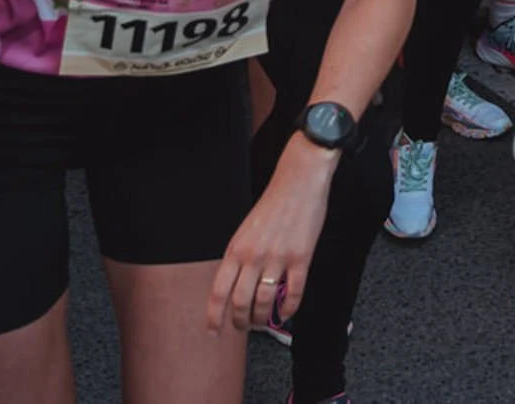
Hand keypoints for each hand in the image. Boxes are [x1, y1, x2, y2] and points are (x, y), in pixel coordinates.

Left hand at [208, 138, 333, 334]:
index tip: (213, 332)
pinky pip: (293, 294)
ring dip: (264, 319)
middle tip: (244, 327)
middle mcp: (253, 257)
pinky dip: (289, 309)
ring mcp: (277, 258)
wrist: (298, 182)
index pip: (218, 292)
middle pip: (240, 303)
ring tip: (265, 321)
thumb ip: (240, 258)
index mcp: (235, 249)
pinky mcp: (301, 258)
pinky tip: (287, 312)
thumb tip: (237, 286)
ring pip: (265, 303)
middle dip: (241, 322)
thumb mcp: (245, 231)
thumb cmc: (272, 205)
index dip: (214, 317)